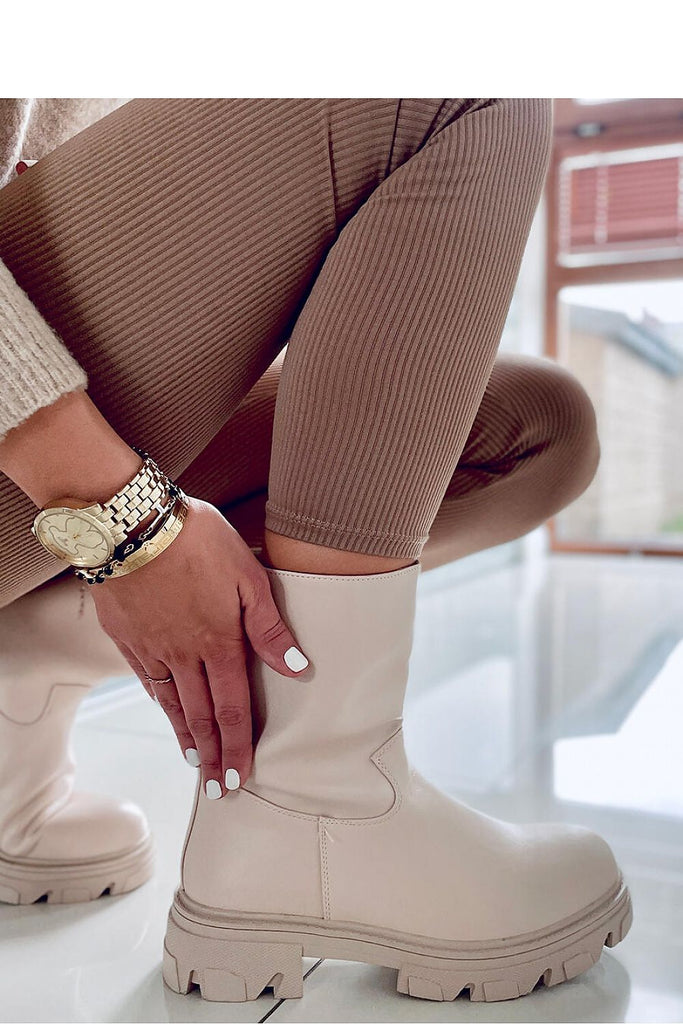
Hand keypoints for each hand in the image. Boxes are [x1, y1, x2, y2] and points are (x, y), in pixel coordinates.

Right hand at [90, 495, 309, 797]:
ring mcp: (151, 648)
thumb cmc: (197, 540)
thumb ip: (271, 627)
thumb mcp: (248, 575)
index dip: (238, 747)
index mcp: (220, 643)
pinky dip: (160, 704)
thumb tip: (298, 669)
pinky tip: (166, 711)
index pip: (233, 709)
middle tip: (218, 790)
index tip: (241, 777)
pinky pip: (147, 680)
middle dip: (212, 757)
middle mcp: (184, 656)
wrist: (130, 523)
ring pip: (172, 704)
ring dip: (185, 737)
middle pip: (201, 717)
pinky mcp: (126, 636)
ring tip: (194, 762)